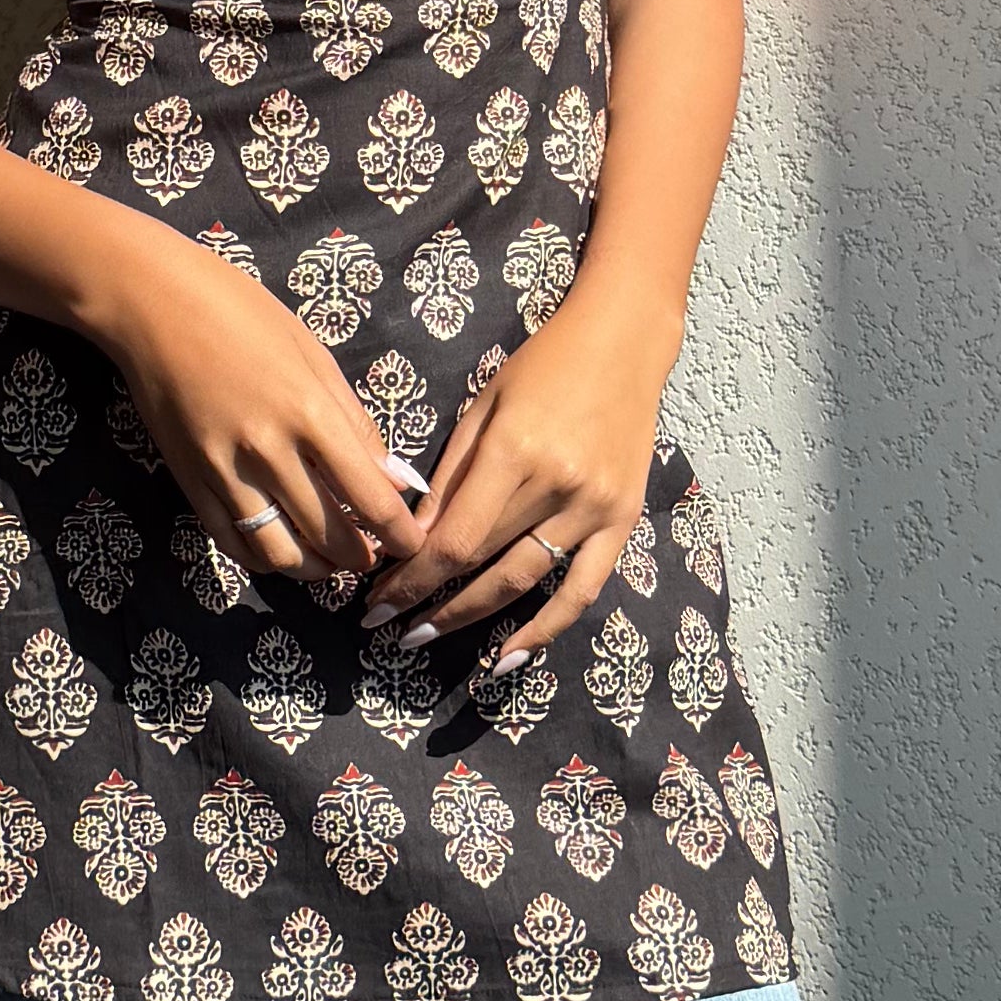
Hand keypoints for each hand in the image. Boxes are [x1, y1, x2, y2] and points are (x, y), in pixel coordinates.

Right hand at [97, 233, 422, 585]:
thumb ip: (355, 421)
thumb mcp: (313, 353)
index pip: (370, 499)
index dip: (400, 534)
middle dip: (361, 557)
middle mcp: (268, 451)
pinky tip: (283, 549)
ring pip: (279, 553)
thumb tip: (392, 477)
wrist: (151, 304)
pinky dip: (264, 559)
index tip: (413, 543)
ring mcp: (224, 472)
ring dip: (314, 569)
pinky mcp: (189, 482)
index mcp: (309, 413)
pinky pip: (232, 542)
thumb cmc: (240, 311)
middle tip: (374, 555)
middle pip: (329, 536)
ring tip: (331, 561)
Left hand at [365, 307, 669, 668]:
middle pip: (482, 562)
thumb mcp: (484, 405)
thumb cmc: (542, 366)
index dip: (412, 578)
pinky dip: (545, 629)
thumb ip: (450, 476)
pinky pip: (583, 590)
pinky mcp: (623, 519)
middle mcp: (557, 484)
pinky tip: (507, 657)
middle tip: (385, 622)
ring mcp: (595, 507)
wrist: (624, 343)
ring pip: (524, 581)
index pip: (454, 537)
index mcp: (515, 450)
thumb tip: (412, 540)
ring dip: (471, 618)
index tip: (376, 600)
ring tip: (425, 636)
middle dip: (427, 598)